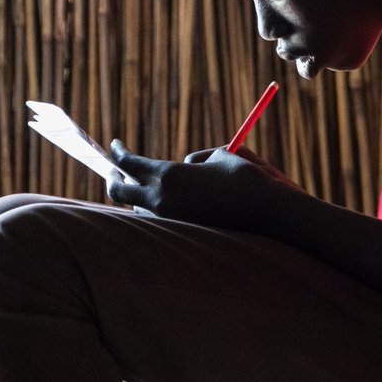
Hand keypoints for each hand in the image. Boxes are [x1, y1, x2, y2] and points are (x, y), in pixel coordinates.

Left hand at [106, 140, 299, 229]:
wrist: (267, 213)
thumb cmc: (246, 178)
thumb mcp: (219, 156)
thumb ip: (194, 160)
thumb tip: (184, 165)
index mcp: (168, 174)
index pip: (129, 163)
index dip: (118, 153)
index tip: (114, 146)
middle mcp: (162, 200)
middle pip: (120, 192)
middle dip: (114, 179)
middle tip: (114, 171)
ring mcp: (170, 222)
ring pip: (140, 210)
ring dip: (139, 199)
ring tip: (144, 189)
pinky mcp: (183, 235)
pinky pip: (160, 222)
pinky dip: (159, 213)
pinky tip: (169, 206)